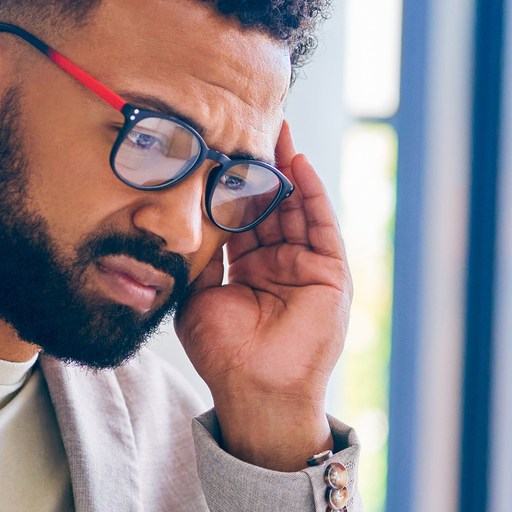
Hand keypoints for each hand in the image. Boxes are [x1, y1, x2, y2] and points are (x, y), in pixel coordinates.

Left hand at [175, 122, 349, 470]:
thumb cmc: (222, 354)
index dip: (229, 180)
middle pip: (270, 201)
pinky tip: (297, 161)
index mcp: (247, 268)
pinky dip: (310, 192)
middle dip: (260, 163)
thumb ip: (197, 256)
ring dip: (286, 166)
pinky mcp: (330, 272)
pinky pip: (321, 223)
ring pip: (296, 204)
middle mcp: (278, 262)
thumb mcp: (197, 294)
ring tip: (274, 126)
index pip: (239, 213)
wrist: (254, 391)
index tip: (216, 144)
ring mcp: (305, 265)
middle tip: (247, 120)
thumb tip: (182, 218)